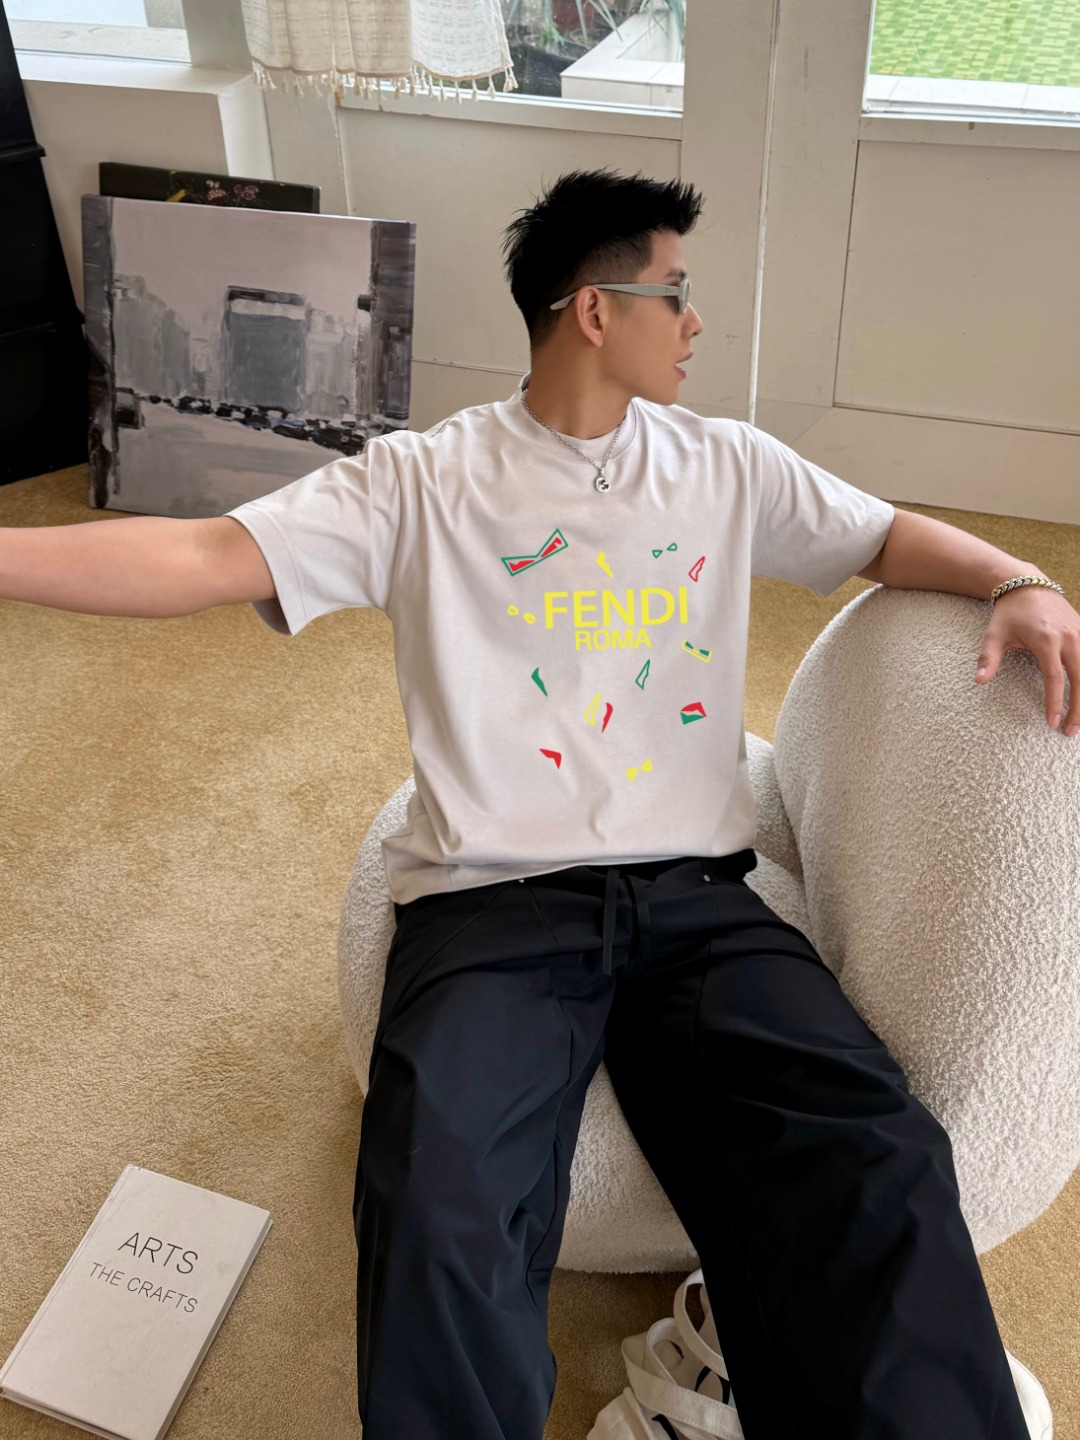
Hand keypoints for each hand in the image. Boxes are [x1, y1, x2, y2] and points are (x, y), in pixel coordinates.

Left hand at [974, 586, 1079, 734]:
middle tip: (1071, 731)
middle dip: (1078, 707)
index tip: (1052, 723)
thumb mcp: (994, 634)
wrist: (1028, 584)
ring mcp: (1079, 633)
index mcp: (1045, 640)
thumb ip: (988, 658)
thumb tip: (979, 681)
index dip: (1055, 702)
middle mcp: (1068, 637)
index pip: (1054, 678)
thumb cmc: (1009, 613)